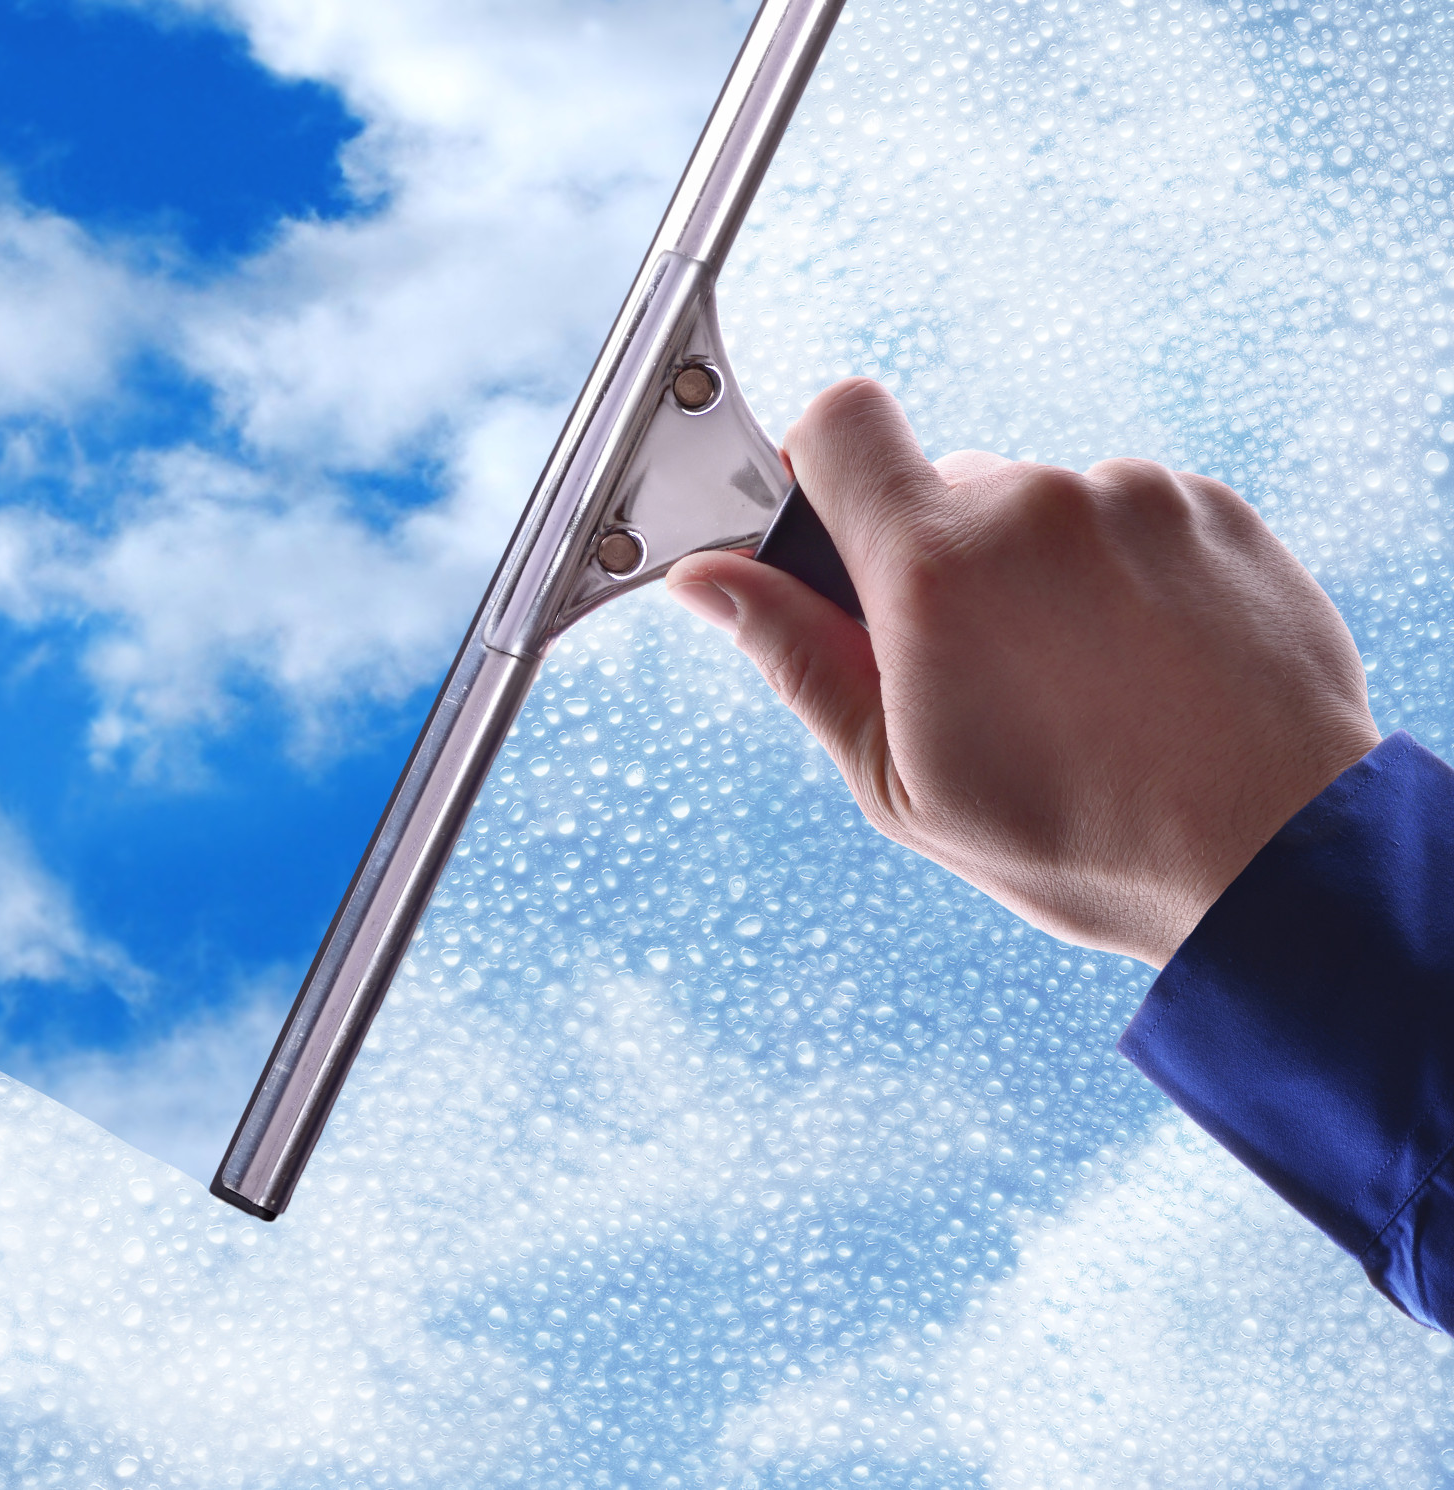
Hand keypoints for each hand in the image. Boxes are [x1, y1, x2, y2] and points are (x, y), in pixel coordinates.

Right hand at [664, 378, 1379, 966]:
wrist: (1279, 856)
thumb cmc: (1080, 838)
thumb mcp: (898, 777)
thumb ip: (797, 656)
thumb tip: (707, 579)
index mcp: (936, 567)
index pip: (841, 422)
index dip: (821, 463)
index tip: (834, 528)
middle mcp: (1036, 506)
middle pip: (943, 485)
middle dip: (937, 560)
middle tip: (974, 672)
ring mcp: (1135, 500)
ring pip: (1040, 509)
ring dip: (1037, 574)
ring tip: (1079, 685)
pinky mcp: (1212, 512)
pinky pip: (1128, 519)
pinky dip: (1120, 578)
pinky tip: (1143, 668)